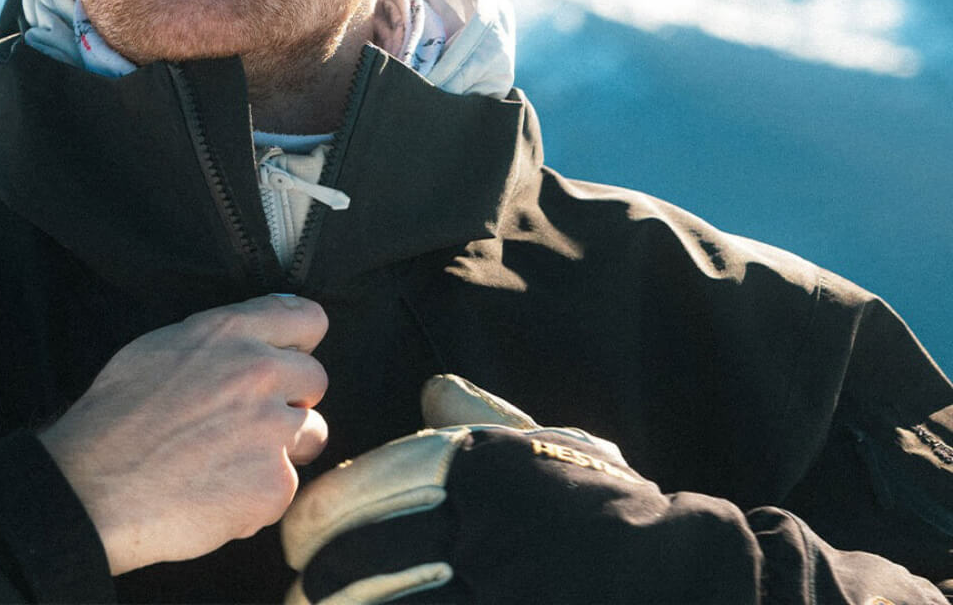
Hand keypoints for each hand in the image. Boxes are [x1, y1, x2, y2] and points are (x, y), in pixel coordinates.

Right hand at [40, 293, 327, 574]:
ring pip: (310, 433)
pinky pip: (286, 486)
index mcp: (231, 332)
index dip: (299, 343)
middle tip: (248, 422)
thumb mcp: (161, 346)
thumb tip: (260, 330)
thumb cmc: (116, 416)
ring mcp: (272, 428)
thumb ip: (220, 336)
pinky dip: (259, 496)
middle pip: (316, 378)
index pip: (309, 318)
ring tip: (231, 461)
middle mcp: (260, 371)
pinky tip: (217, 494)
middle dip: (290, 399)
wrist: (91, 488)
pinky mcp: (274, 483)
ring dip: (281, 448)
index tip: (286, 359)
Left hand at [281, 375, 648, 604]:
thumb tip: (431, 390)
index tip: (301, 544)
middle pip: (348, 556)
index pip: (355, 489)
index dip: (311, 524)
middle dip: (313, 580)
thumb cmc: (600, 506)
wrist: (674, 574)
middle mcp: (468, 524)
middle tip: (305, 591)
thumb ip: (480, 418)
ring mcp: (481, 585)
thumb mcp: (544, 445)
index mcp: (469, 465)